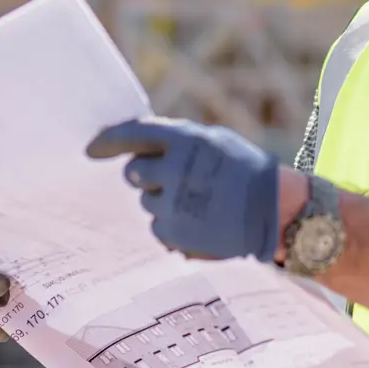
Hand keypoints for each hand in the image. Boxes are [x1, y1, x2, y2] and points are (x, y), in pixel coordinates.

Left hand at [86, 116, 279, 261]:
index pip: (132, 134)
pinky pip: (158, 227)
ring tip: (199, 203)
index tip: (91, 149)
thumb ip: (178, 141)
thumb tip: (140, 144)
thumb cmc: (247, 171)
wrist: (277, 212)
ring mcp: (173, 203)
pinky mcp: (174, 232)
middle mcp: (174, 170)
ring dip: (165, 202)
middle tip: (171, 180)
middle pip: (134, 173)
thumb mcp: (215, 141)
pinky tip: (201, 222)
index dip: (107, 141)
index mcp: (184, 140)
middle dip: (146, 176)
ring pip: (148, 202)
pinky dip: (173, 225)